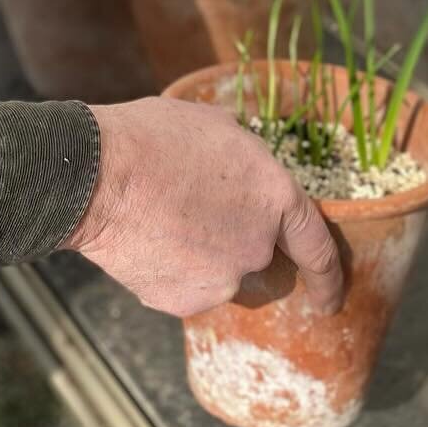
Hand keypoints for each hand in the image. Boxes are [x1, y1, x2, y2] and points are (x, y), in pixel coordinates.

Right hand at [63, 97, 343, 317]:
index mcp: (276, 198)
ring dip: (203, 257)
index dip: (328, 276)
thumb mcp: (217, 125)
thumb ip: (247, 156)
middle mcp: (258, 247)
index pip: (317, 248)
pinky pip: (187, 289)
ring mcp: (221, 281)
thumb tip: (246, 163)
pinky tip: (150, 239)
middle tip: (197, 213)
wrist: (97, 177)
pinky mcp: (183, 302)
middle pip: (260, 258)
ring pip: (220, 276)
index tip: (330, 298)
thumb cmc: (154, 139)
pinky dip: (173, 272)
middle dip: (236, 242)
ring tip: (164, 218)